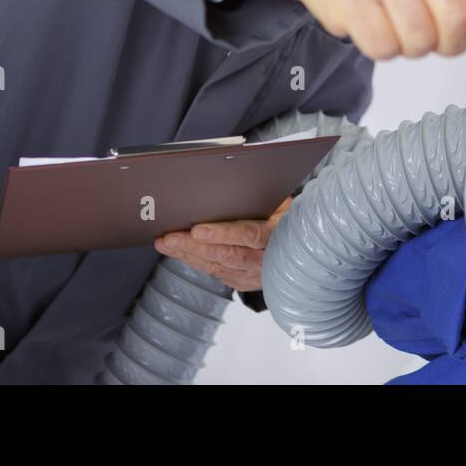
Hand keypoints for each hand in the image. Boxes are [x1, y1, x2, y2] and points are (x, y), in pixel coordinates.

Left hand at [153, 196, 291, 289]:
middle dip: (194, 246)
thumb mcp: (281, 202)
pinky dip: (195, 261)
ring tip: (166, 243)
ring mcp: (254, 275)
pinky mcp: (243, 282)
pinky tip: (179, 252)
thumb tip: (236, 183)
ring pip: (216, 266)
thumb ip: (261, 196)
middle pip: (226, 254)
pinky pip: (214, 272)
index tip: (198, 230)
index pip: (249, 235)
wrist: (299, 247)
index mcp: (278, 235)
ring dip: (188, 254)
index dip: (223, 233)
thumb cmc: (285, 217)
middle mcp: (266, 259)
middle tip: (170, 237)